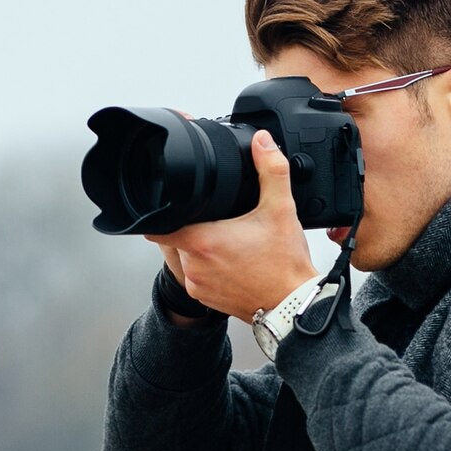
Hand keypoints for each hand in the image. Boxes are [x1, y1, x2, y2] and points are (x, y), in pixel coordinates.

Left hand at [145, 131, 317, 322]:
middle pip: (173, 236)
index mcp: (203, 241)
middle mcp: (194, 266)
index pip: (157, 223)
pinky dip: (207, 267)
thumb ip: (271, 170)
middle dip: (188, 224)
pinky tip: (230, 260)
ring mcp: (198, 285)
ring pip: (184, 257)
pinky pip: (196, 277)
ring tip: (225, 239)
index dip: (161, 209)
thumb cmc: (284, 266)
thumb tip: (262, 142)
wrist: (293, 307)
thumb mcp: (281, 209)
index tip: (171, 202)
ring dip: (197, 246)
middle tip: (215, 219)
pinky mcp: (205, 299)